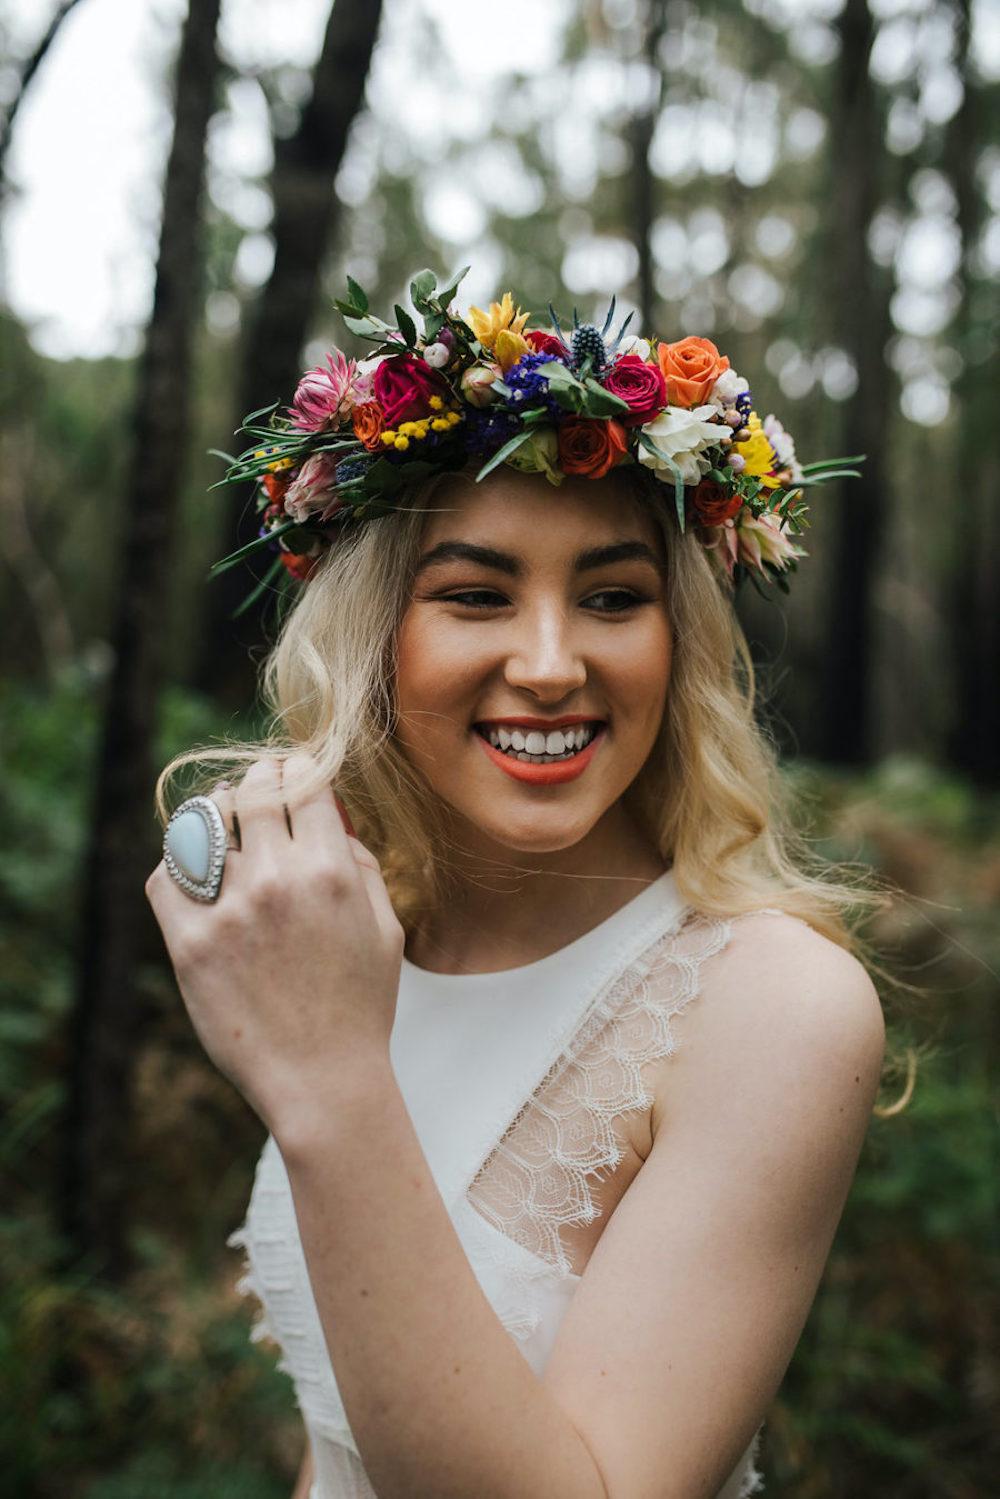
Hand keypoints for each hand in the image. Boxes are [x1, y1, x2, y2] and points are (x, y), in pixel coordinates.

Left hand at [145, 752, 404, 1141]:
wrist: (322, 1080)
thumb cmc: (361, 1006)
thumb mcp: (385, 928)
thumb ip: (361, 864)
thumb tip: (331, 818)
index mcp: (330, 871)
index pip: (304, 783)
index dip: (300, 766)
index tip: (296, 768)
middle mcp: (276, 881)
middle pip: (252, 791)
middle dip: (259, 778)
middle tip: (259, 782)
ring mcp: (227, 912)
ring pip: (204, 824)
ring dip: (215, 812)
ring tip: (222, 816)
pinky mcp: (188, 945)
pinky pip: (165, 876)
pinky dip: (176, 863)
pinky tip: (192, 867)